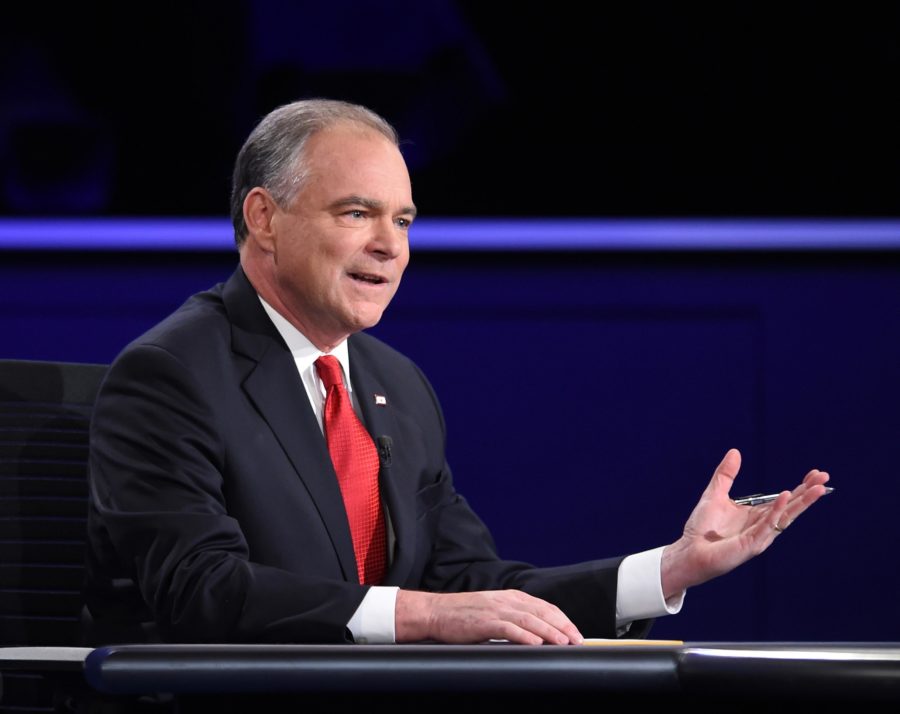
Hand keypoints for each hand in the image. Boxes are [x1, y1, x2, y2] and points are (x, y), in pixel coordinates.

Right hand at [395, 589, 583, 644]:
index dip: (562, 619)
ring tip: (562, 642)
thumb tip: (537, 634)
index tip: (575, 633)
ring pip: (528, 619)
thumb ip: (513, 617)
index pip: (543, 606)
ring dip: (548, 631)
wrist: (435, 612)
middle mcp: (505, 600)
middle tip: (577, 640)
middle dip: (562, 626)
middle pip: (541, 612)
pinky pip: (508, 628)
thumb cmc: (463, 615)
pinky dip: (524, 635)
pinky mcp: (483, 622)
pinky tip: (535, 643)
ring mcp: (495, 610)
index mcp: (510, 596)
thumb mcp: (493, 610)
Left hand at [660, 448, 829, 598]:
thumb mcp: (715, 494)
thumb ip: (726, 474)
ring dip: (801, 503)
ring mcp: (759, 536)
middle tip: (824, 478)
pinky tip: (785, 497)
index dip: (800, 487)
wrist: (689, 550)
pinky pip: (767, 525)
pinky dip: (776, 511)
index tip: (815, 473)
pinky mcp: (751, 544)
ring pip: (785, 517)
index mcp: (757, 515)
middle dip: (808, 493)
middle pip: (790, 507)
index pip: (784, 499)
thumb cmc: (702, 528)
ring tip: (817, 489)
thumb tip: (735, 451)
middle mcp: (763, 526)